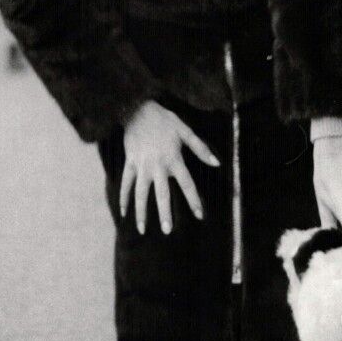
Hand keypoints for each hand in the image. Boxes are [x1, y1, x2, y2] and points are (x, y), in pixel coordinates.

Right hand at [120, 100, 219, 235]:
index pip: (187, 184)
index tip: (200, 215)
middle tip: (167, 231)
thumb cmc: (164, 120)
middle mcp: (157, 165)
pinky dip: (124, 197)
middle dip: (165, 213)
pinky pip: (126, 183)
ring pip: (141, 193)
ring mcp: (141, 165)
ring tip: (143, 230)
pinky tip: (124, 213)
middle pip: (162, 194)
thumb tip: (217, 163)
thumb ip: (201, 148)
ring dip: (142, 212)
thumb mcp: (185, 130)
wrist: (137, 108)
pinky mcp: (130, 162)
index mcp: (174, 159)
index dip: (194, 200)